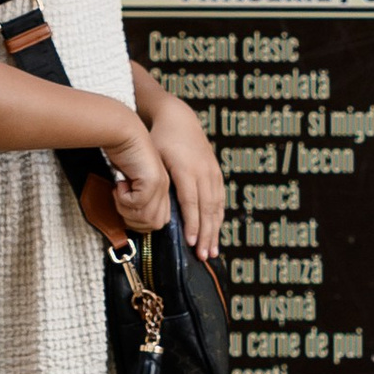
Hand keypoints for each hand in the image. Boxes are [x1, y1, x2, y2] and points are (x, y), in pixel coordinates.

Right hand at [104, 127, 171, 231]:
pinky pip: (138, 203)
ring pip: (147, 217)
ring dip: (127, 210)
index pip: (158, 221)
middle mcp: (164, 188)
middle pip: (154, 223)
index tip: (125, 210)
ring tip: (119, 193)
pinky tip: (119, 184)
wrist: (123, 132)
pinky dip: (123, 199)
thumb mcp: (130, 182)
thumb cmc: (123, 154)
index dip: (140, 222)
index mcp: (162, 189)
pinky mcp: (152, 180)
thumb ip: (135, 199)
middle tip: (120, 202)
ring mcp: (160, 184)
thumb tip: (128, 219)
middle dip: (133, 220)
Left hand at [147, 99, 225, 263]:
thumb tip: (152, 208)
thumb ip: (155, 181)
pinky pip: (220, 200)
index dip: (192, 224)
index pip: (191, 202)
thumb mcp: (153, 156)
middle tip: (202, 255)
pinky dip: (218, 218)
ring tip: (211, 251)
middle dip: (206, 235)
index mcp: (187, 169)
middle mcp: (203, 172)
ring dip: (214, 231)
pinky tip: (216, 231)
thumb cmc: (160, 139)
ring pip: (216, 207)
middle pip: (207, 209)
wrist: (179, 118)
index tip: (190, 242)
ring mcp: (212, 172)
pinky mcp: (216, 173)